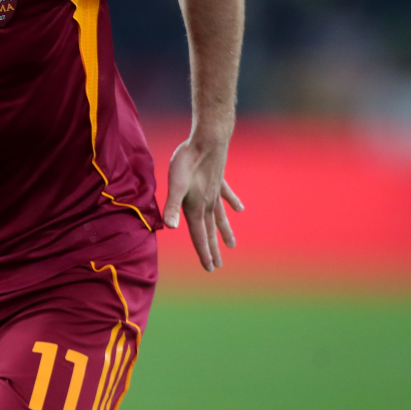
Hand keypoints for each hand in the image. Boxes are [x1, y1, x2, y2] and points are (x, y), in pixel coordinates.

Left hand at [162, 138, 243, 270]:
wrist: (208, 140)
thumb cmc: (188, 161)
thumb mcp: (175, 185)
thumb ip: (173, 207)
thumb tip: (170, 228)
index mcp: (195, 207)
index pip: (199, 235)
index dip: (202, 252)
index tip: (209, 268)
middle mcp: (207, 203)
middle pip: (209, 230)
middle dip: (212, 249)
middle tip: (216, 266)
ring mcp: (215, 192)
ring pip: (220, 216)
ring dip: (224, 231)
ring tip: (232, 245)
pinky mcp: (219, 179)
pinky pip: (226, 195)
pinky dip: (232, 203)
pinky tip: (240, 209)